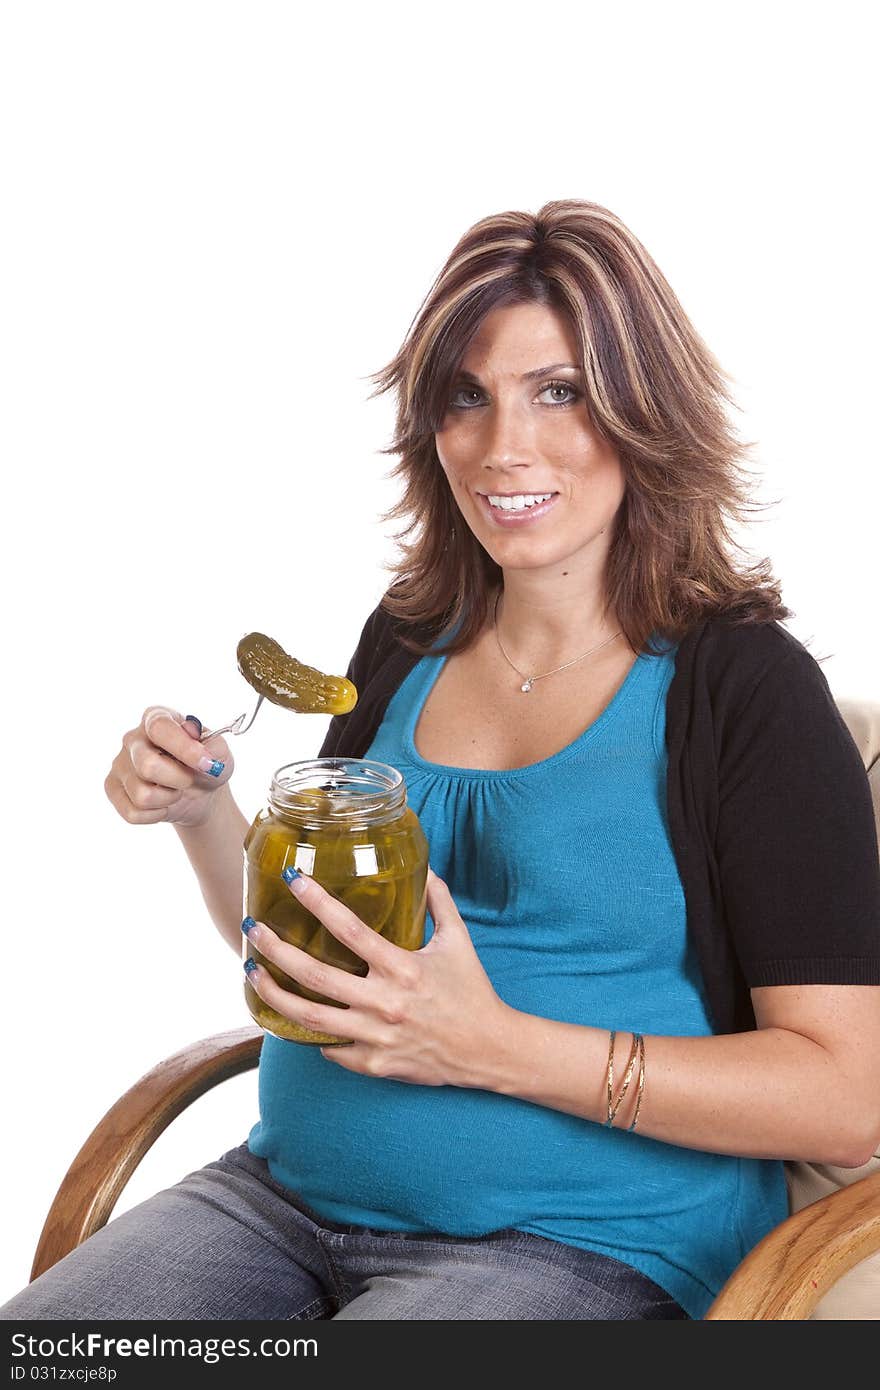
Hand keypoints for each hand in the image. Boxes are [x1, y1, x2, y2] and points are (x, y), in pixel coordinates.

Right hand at [105, 706, 232, 828]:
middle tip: (189, 779)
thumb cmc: (206, 767)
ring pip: (142, 795)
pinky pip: (133, 813)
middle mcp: (132, 738)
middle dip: (179, 779)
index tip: (206, 764)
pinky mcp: (112, 788)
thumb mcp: (221, 755)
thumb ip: (213, 744)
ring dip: (169, 799)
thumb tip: (191, 731)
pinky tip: (162, 803)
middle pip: (147, 765)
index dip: (183, 748)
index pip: (160, 727)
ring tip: (175, 790)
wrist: (200, 794)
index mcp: (157, 717)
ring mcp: (119, 763)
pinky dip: (156, 815)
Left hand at [243, 867, 511, 1086]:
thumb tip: (426, 869)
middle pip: (315, 975)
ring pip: (309, 1018)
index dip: (317, 901)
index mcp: (403, 968)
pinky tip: (294, 1017)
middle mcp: (384, 1003)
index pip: (349, 929)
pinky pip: (331, 1049)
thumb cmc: (473, 991)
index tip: (293, 879)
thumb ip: (439, 903)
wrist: (490, 1051)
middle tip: (252, 928)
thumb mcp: (459, 941)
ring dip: (274, 995)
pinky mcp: (373, 1064)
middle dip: (276, 949)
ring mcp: (375, 1037)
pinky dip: (311, 1035)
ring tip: (252, 974)